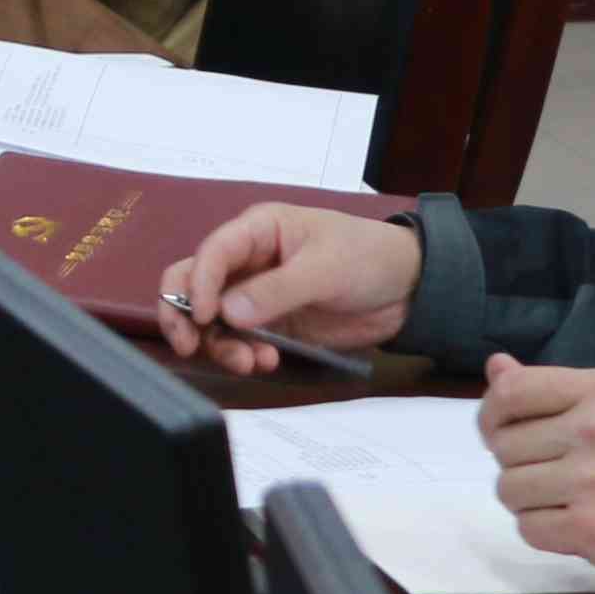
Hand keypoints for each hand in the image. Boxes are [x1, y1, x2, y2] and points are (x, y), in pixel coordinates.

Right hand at [151, 202, 426, 372]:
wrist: (410, 290)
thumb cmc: (369, 257)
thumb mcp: (325, 269)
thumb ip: (277, 290)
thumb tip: (229, 313)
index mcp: (259, 231)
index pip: (212, 252)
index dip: (198, 282)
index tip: (201, 315)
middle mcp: (249, 262)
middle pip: (194, 283)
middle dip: (184, 314)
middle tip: (189, 344)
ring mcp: (257, 296)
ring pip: (213, 319)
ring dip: (220, 344)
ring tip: (248, 362)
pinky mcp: (272, 325)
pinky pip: (241, 340)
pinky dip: (244, 354)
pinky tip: (265, 362)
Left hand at [484, 360, 594, 593]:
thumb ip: (561, 389)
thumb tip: (496, 367)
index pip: (512, 392)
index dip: (493, 414)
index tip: (500, 431)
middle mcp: (594, 429)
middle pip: (504, 445)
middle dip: (519, 463)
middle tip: (556, 475)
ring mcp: (591, 481)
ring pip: (509, 489)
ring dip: (531, 501)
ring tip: (570, 501)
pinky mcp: (591, 530)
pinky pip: (528, 528)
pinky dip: (546, 531)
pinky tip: (578, 527)